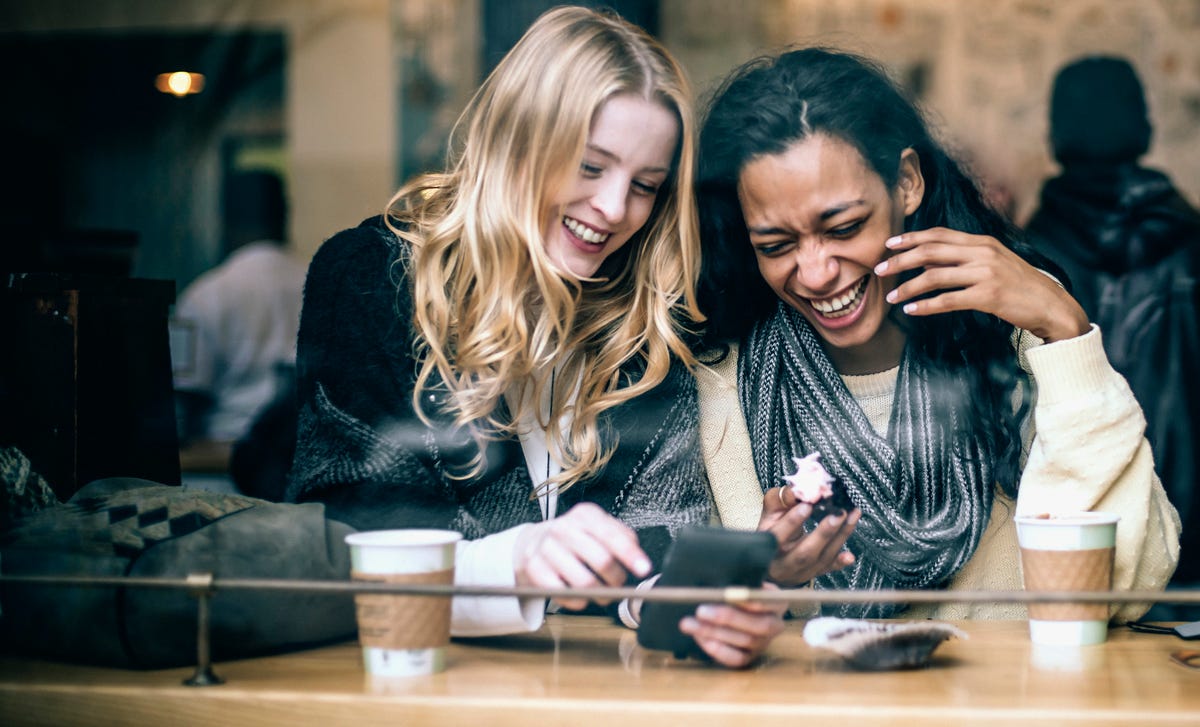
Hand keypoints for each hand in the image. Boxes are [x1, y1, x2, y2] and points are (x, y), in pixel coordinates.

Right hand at [513, 502, 650, 609]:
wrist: (533, 541)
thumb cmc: (573, 537)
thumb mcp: (597, 527)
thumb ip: (622, 537)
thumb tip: (638, 557)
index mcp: (584, 515)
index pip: (612, 535)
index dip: (630, 555)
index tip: (643, 568)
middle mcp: (564, 528)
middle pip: (602, 560)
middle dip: (617, 579)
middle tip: (618, 584)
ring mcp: (547, 548)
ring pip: (584, 581)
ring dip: (600, 594)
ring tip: (602, 593)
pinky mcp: (534, 569)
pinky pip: (564, 594)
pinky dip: (578, 601)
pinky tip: (581, 596)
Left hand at [678, 582, 786, 667]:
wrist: (732, 606)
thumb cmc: (734, 589)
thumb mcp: (738, 581)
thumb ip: (733, 581)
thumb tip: (715, 585)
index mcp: (776, 601)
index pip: (769, 601)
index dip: (749, 600)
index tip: (727, 594)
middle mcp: (775, 624)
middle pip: (759, 625)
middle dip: (728, 618)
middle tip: (700, 610)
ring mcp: (763, 643)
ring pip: (745, 641)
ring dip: (714, 632)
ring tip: (690, 623)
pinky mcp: (750, 657)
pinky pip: (737, 658)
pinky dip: (718, 650)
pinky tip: (700, 638)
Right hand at [760, 486, 857, 585]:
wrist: (774, 562)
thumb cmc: (773, 531)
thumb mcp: (768, 515)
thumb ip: (778, 500)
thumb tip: (795, 491)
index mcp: (769, 546)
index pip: (778, 536)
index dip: (792, 521)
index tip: (807, 505)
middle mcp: (785, 563)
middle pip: (805, 552)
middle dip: (823, 533)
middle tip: (838, 513)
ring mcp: (803, 570)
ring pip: (823, 557)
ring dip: (840, 536)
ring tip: (852, 515)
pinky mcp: (816, 571)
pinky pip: (830, 568)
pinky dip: (840, 562)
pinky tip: (850, 556)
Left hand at [875, 228, 1089, 342]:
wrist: (1051, 304)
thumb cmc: (1018, 285)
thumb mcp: (992, 263)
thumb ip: (962, 259)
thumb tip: (926, 263)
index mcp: (982, 242)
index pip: (938, 234)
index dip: (911, 238)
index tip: (888, 244)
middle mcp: (982, 253)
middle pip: (930, 252)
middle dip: (900, 260)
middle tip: (878, 270)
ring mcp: (986, 274)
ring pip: (934, 277)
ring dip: (908, 287)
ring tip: (891, 297)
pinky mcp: (988, 296)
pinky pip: (948, 300)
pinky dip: (926, 306)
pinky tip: (911, 310)